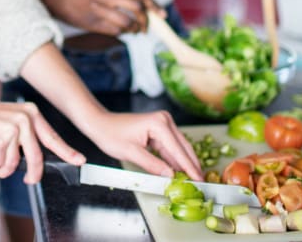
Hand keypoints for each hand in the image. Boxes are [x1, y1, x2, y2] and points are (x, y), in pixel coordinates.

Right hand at [0, 99, 85, 183]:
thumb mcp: (10, 120)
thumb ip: (25, 135)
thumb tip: (37, 159)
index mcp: (30, 112)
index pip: (52, 137)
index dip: (67, 151)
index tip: (79, 160)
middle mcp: (24, 119)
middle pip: (37, 156)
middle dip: (34, 172)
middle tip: (30, 179)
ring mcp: (12, 129)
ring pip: (15, 163)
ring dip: (4, 168)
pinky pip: (2, 165)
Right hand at [30, 0, 163, 35]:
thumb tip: (143, 4)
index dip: (152, 5)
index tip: (161, 14)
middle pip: (136, 8)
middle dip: (146, 20)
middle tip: (146, 26)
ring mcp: (97, 8)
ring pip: (127, 22)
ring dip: (135, 29)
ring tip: (135, 31)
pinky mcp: (91, 22)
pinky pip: (115, 31)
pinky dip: (123, 33)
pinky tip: (122, 32)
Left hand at [81, 110, 202, 180]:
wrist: (100, 123)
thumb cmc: (111, 135)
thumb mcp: (131, 153)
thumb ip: (152, 165)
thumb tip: (171, 176)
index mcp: (159, 123)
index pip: (178, 150)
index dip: (189, 167)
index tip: (198, 179)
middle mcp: (164, 121)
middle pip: (183, 147)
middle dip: (191, 165)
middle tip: (201, 181)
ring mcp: (163, 124)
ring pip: (179, 148)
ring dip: (184, 163)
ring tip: (193, 178)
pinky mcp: (159, 130)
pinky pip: (170, 147)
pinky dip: (175, 160)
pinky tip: (180, 171)